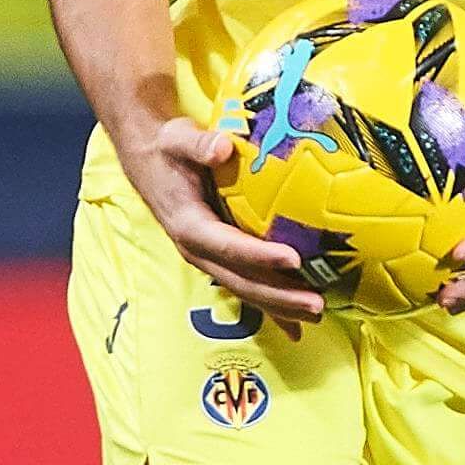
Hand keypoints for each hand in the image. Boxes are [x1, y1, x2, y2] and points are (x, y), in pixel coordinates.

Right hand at [121, 114, 323, 324]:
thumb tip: (221, 148)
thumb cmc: (168, 148)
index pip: (228, 245)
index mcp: (188, 225)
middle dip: (279, 296)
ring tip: (316, 315)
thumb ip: (199, 144)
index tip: (294, 259)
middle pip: (241, 280)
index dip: (260, 256)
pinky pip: (245, 287)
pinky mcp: (218, 259)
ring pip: (245, 290)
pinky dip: (271, 308)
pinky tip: (296, 326)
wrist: (148, 160)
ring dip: (280, 307)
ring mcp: (207, 259)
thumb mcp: (178, 139)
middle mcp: (197, 250)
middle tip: (316, 303)